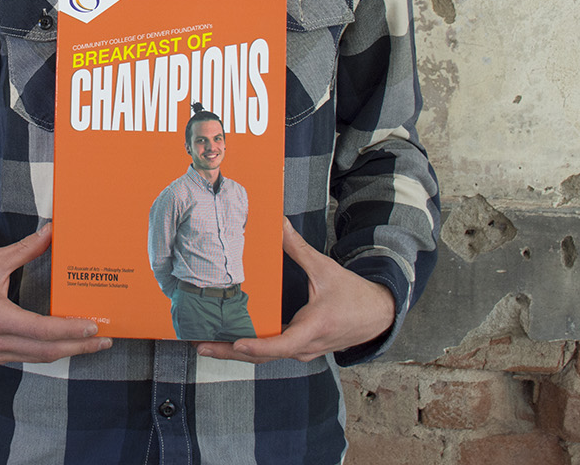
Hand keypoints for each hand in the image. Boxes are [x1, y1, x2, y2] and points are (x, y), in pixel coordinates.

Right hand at [0, 223, 112, 364]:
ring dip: (67, 352)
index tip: (92, 327)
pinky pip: (27, 358)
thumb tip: (50, 231)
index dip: (70, 331)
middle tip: (103, 341)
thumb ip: (25, 250)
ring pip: (38, 358)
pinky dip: (48, 353)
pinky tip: (64, 345)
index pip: (42, 330)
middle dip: (79, 348)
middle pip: (46, 351)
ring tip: (91, 345)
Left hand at [196, 219, 395, 363]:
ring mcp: (304, 351)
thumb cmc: (354, 294)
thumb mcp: (325, 268)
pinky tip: (230, 341)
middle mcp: (306, 346)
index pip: (281, 344)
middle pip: (264, 356)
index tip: (236, 343)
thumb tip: (278, 221)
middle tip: (201, 345)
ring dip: (237, 353)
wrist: (378, 315)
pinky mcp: (301, 350)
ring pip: (267, 358)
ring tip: (206, 344)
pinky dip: (251, 349)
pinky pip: (273, 353)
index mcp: (313, 327)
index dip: (258, 345)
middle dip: (231, 353)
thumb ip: (298, 247)